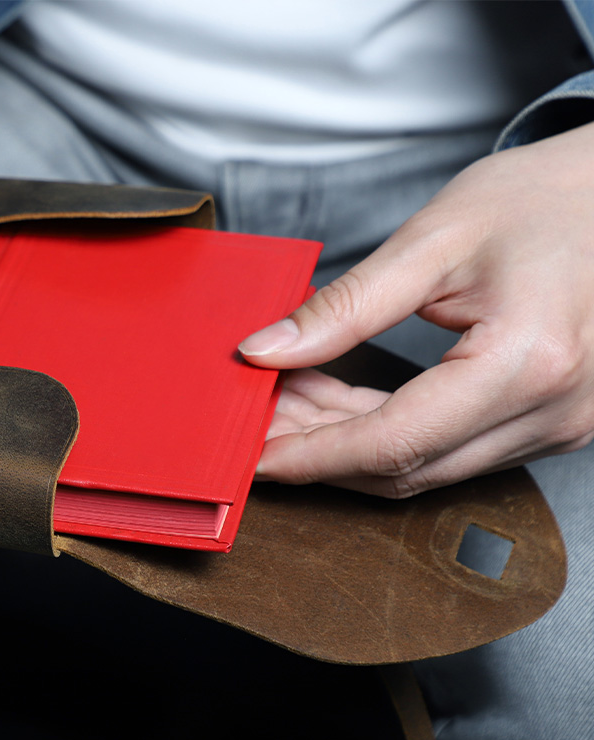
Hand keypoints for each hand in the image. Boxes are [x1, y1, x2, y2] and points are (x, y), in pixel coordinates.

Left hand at [239, 121, 593, 497]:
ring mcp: (557, 425)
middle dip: (320, 450)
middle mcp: (552, 411)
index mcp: (526, 361)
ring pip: (424, 466)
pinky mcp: (549, 423)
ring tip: (292, 399)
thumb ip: (344, 307)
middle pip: (406, 466)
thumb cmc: (539, 200)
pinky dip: (388, 433)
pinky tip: (340, 403)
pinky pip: (450, 450)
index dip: (314, 455)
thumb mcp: (431, 240)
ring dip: (349, 443)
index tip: (255, 453)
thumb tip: (266, 351)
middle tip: (260, 416)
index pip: (394, 440)